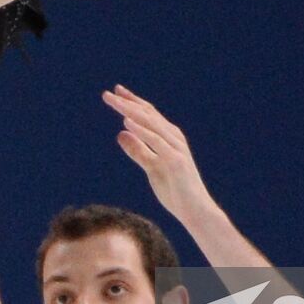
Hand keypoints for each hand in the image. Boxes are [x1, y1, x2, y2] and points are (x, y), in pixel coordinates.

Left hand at [102, 84, 213, 222]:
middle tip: (108, 93)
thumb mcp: (151, 168)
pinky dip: (141, 129)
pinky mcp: (175, 160)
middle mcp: (173, 138)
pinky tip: (127, 121)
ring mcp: (176, 147)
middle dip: (127, 102)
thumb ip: (138, 151)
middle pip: (147, 114)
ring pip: (150, 123)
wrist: (195, 210)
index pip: (148, 115)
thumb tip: (120, 134)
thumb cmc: (175, 190)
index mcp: (169, 137)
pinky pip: (156, 141)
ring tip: (113, 101)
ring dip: (130, 111)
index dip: (132, 102)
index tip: (115, 93)